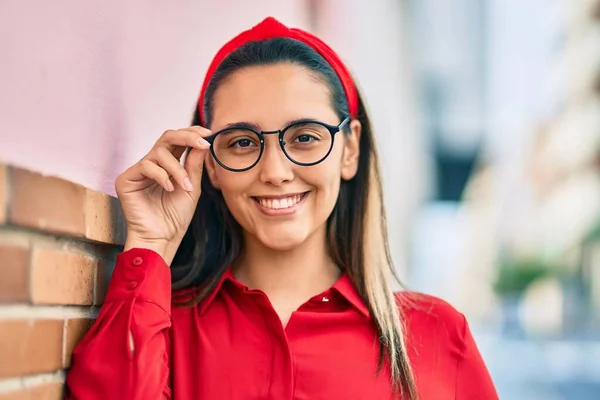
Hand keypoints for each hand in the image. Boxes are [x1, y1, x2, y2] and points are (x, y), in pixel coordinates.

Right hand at [115, 126, 211, 263]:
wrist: (162, 238)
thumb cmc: (176, 217)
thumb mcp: (192, 188)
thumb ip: (194, 165)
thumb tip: (202, 142)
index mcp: (168, 165)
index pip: (178, 141)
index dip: (192, 133)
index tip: (208, 134)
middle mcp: (152, 164)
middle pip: (166, 137)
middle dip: (187, 137)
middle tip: (202, 143)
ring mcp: (138, 171)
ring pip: (159, 152)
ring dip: (177, 169)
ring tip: (186, 187)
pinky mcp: (126, 179)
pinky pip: (146, 166)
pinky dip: (162, 176)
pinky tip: (169, 189)